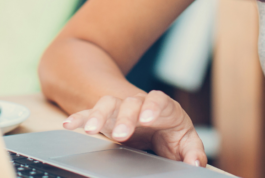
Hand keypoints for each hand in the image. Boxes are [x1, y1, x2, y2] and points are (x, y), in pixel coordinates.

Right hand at [61, 90, 206, 166]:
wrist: (157, 123)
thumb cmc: (172, 133)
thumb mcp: (186, 142)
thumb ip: (193, 152)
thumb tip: (195, 163)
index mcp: (164, 108)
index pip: (159, 101)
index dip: (153, 107)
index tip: (147, 118)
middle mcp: (141, 104)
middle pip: (131, 103)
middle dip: (125, 118)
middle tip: (121, 135)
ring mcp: (121, 109)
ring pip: (108, 104)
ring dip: (99, 115)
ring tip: (90, 130)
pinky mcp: (106, 117)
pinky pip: (90, 113)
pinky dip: (80, 118)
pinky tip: (69, 125)